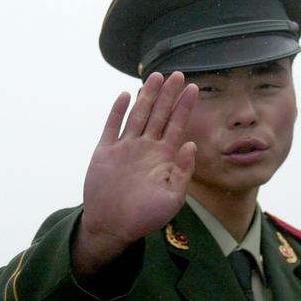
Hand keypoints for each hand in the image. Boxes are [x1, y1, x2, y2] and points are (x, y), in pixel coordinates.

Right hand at [72, 71, 198, 277]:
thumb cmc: (145, 217)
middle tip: (178, 74)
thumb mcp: (173, 198)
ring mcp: (126, 147)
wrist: (112, 226)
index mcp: (164, 158)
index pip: (177, 125)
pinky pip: (112, 126)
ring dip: (147, 96)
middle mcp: (146, 148)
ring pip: (138, 115)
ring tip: (156, 76)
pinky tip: (126, 95)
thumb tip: (191, 144)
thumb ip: (183, 171)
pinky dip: (118, 111)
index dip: (185, 107)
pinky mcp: (105, 151)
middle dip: (168, 95)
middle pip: (159, 114)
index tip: (194, 88)